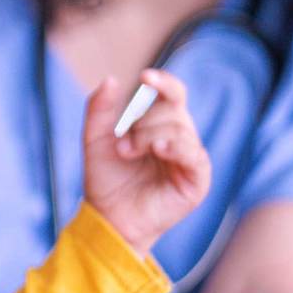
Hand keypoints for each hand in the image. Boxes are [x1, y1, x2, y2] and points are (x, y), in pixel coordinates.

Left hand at [83, 70, 210, 255]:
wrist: (107, 215)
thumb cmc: (105, 177)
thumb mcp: (95, 138)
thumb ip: (99, 109)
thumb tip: (111, 79)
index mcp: (159, 123)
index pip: (172, 93)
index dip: (163, 82)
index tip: (145, 77)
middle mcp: (178, 137)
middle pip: (173, 110)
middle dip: (143, 122)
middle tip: (122, 145)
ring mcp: (189, 158)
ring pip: (181, 129)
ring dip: (149, 137)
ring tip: (128, 153)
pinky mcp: (197, 181)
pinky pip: (194, 155)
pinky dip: (176, 148)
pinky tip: (160, 149)